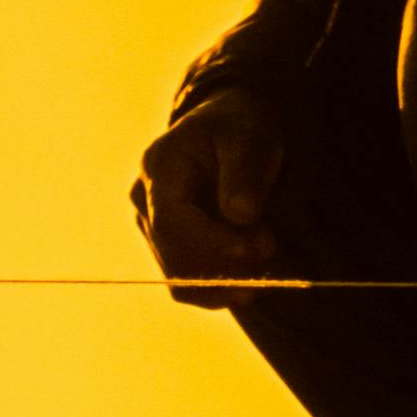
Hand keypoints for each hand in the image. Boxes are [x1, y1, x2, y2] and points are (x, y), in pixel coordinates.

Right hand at [132, 87, 286, 308]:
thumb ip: (245, 172)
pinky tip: (252, 273)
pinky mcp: (166, 249)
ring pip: (182, 280)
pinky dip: (222, 288)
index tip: (260, 245)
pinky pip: (188, 286)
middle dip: (228, 265)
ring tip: (266, 256)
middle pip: (175, 258)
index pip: (171, 223)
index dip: (213, 245)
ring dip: (228, 281)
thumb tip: (242, 214)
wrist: (226, 132)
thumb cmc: (237, 129)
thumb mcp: (249, 137)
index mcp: (159, 167)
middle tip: (271, 247)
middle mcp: (144, 201)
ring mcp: (150, 228)